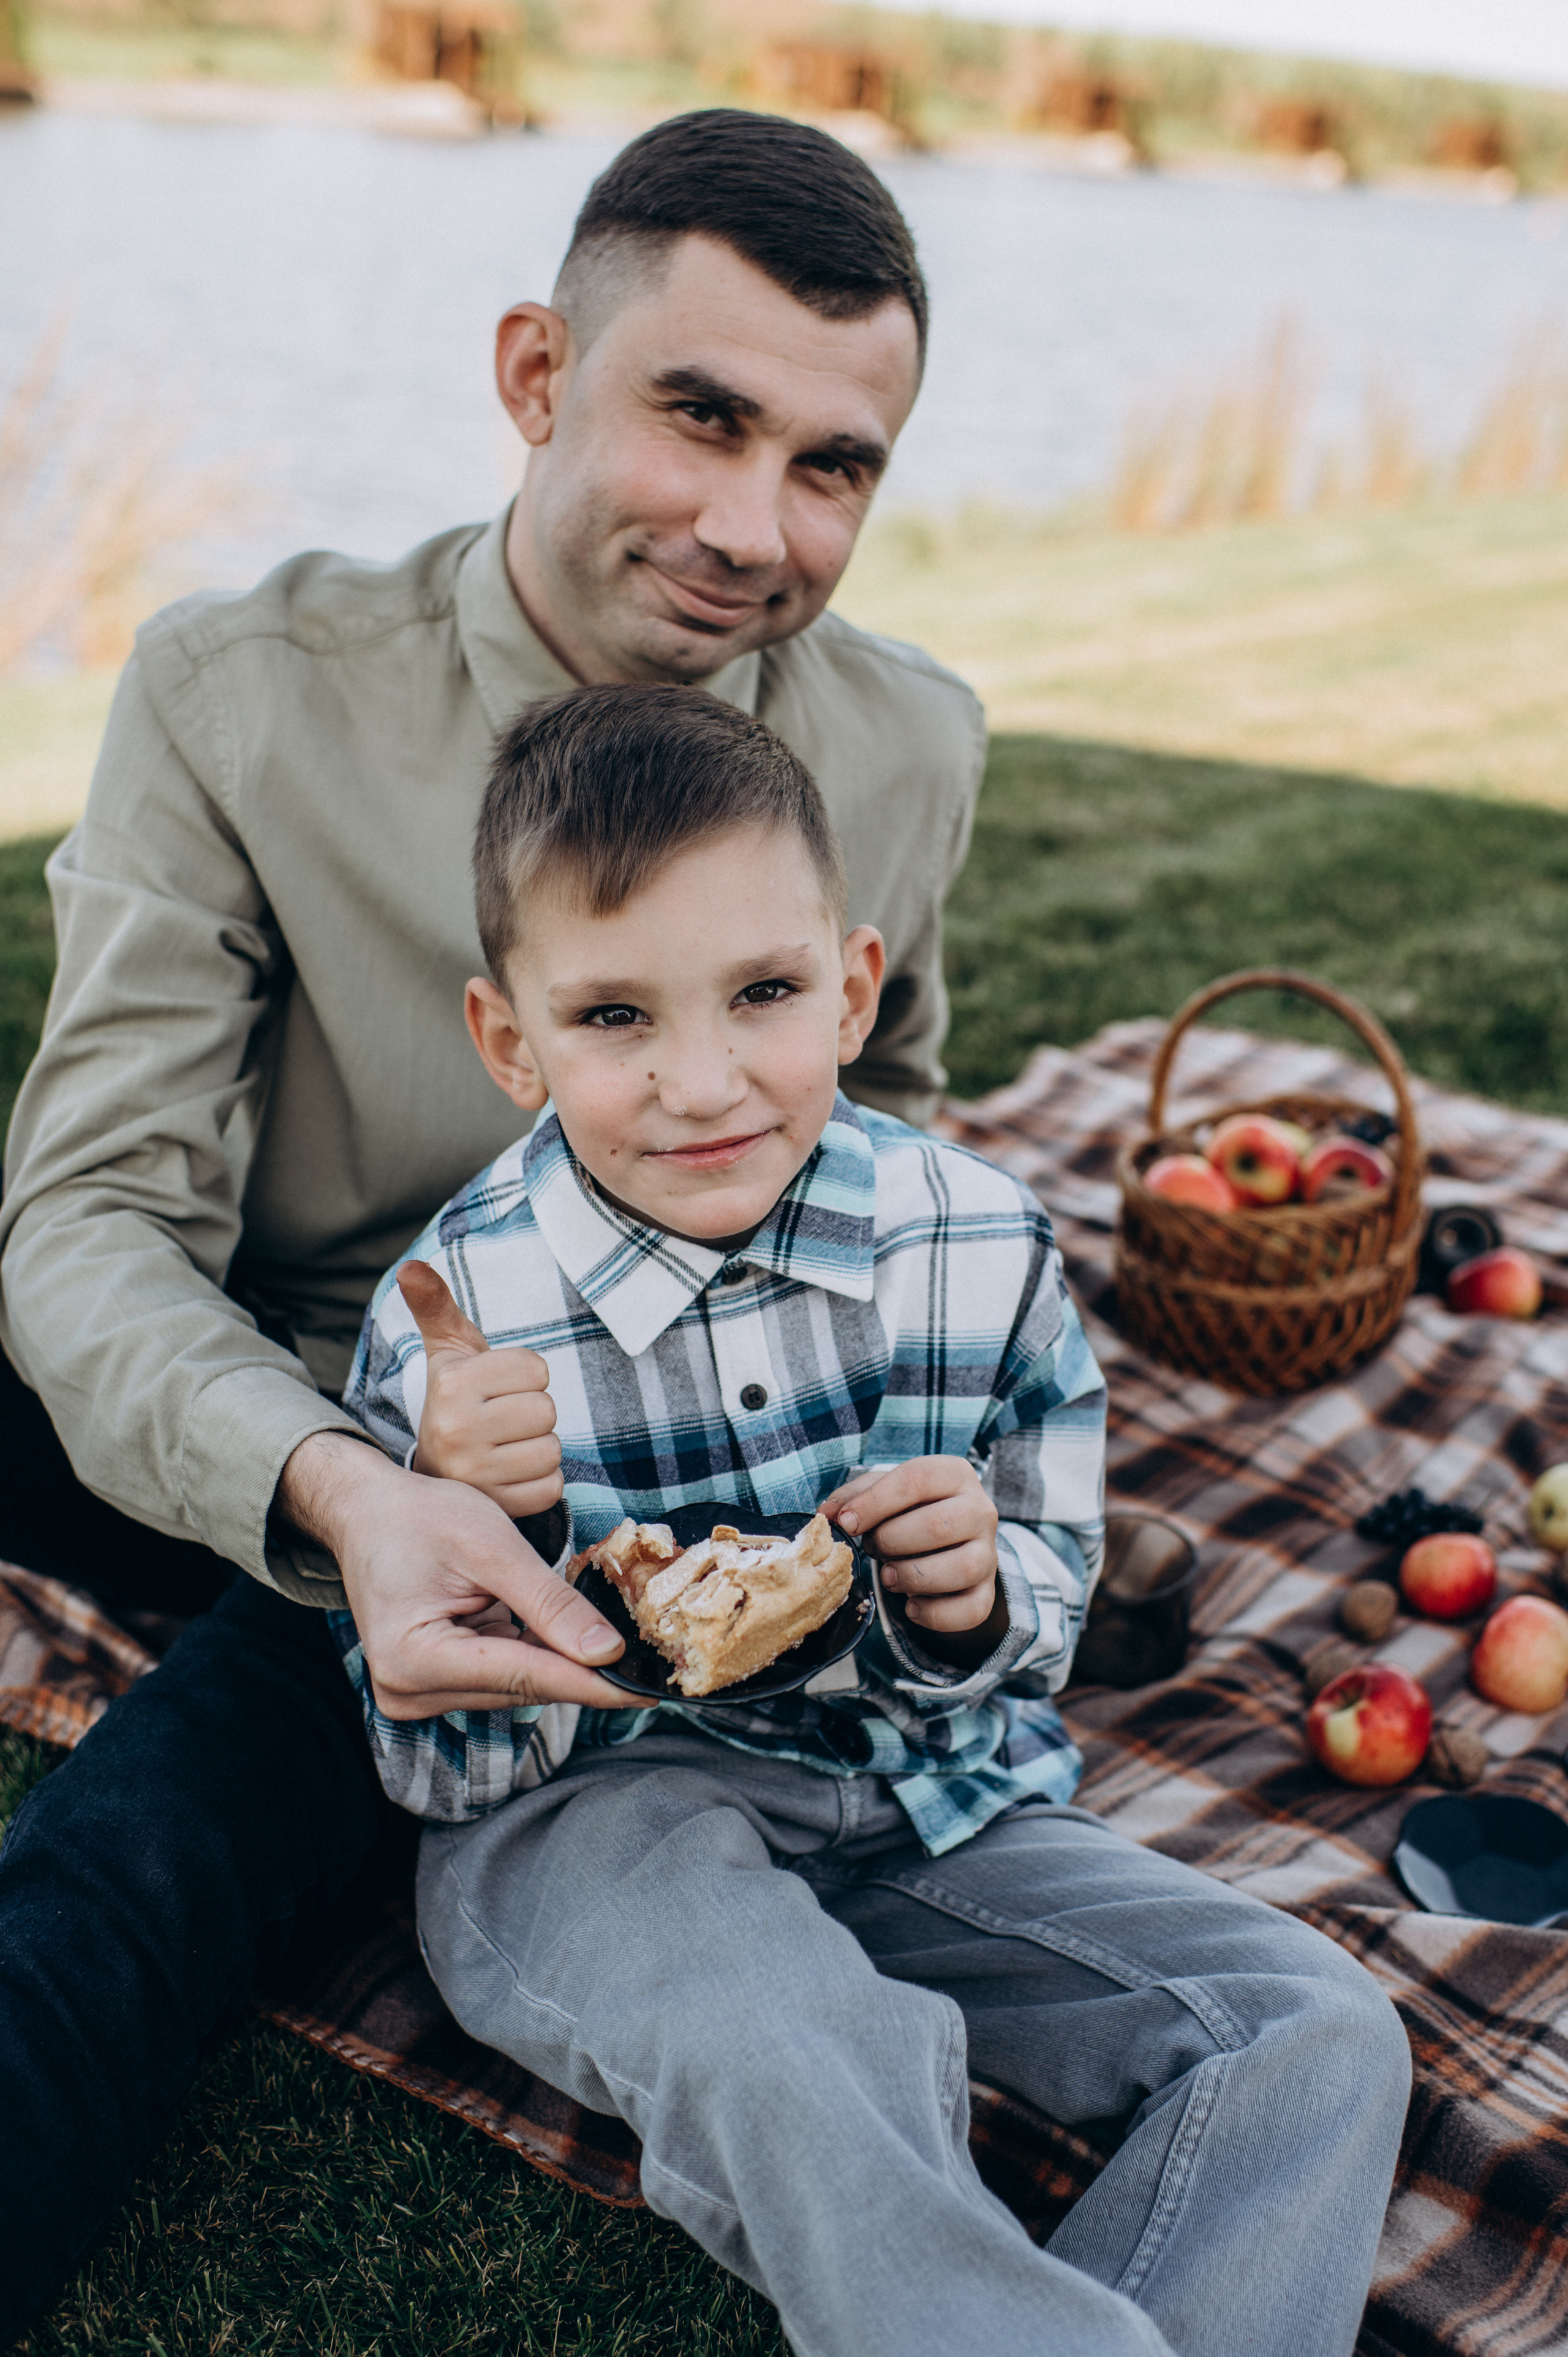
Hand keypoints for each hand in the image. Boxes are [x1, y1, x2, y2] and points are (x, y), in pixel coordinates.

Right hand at [277, 1430, 625, 1718]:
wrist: (367, 1512)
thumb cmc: (418, 1516)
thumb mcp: (491, 1546)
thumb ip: (549, 1603)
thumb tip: (607, 1652)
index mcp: (413, 1659)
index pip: (525, 1677)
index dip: (594, 1682)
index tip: (649, 1689)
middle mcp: (409, 1692)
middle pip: (523, 1686)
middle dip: (583, 1665)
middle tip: (646, 1652)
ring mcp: (417, 1694)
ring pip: (518, 1684)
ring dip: (559, 1656)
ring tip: (602, 1628)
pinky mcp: (431, 1686)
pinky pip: (502, 1674)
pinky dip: (535, 1650)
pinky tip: (559, 1628)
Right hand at [400, 1260, 562, 1519]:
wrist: (435, 1471)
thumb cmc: (457, 1401)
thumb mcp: (448, 1352)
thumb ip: (436, 1305)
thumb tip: (410, 1266)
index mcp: (452, 1384)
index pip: (537, 1370)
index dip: (527, 1377)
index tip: (500, 1389)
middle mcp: (457, 1429)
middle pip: (546, 1409)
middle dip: (533, 1413)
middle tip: (503, 1421)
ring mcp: (474, 1474)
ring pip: (552, 1449)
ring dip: (538, 1448)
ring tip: (506, 1447)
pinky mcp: (495, 1507)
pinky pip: (552, 1487)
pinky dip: (540, 1481)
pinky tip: (511, 1474)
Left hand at [819, 1456, 1001, 1650]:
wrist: (948, 1541)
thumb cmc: (909, 1511)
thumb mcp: (882, 1492)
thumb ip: (853, 1497)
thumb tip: (827, 1516)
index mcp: (954, 1474)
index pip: (916, 1480)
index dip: (875, 1503)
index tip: (846, 1522)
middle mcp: (980, 1510)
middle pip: (937, 1526)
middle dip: (891, 1542)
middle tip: (873, 1548)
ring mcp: (989, 1553)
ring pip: (961, 1568)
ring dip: (913, 1577)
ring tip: (889, 1577)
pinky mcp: (988, 1591)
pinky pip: (970, 1609)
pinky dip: (934, 1615)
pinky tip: (911, 1606)